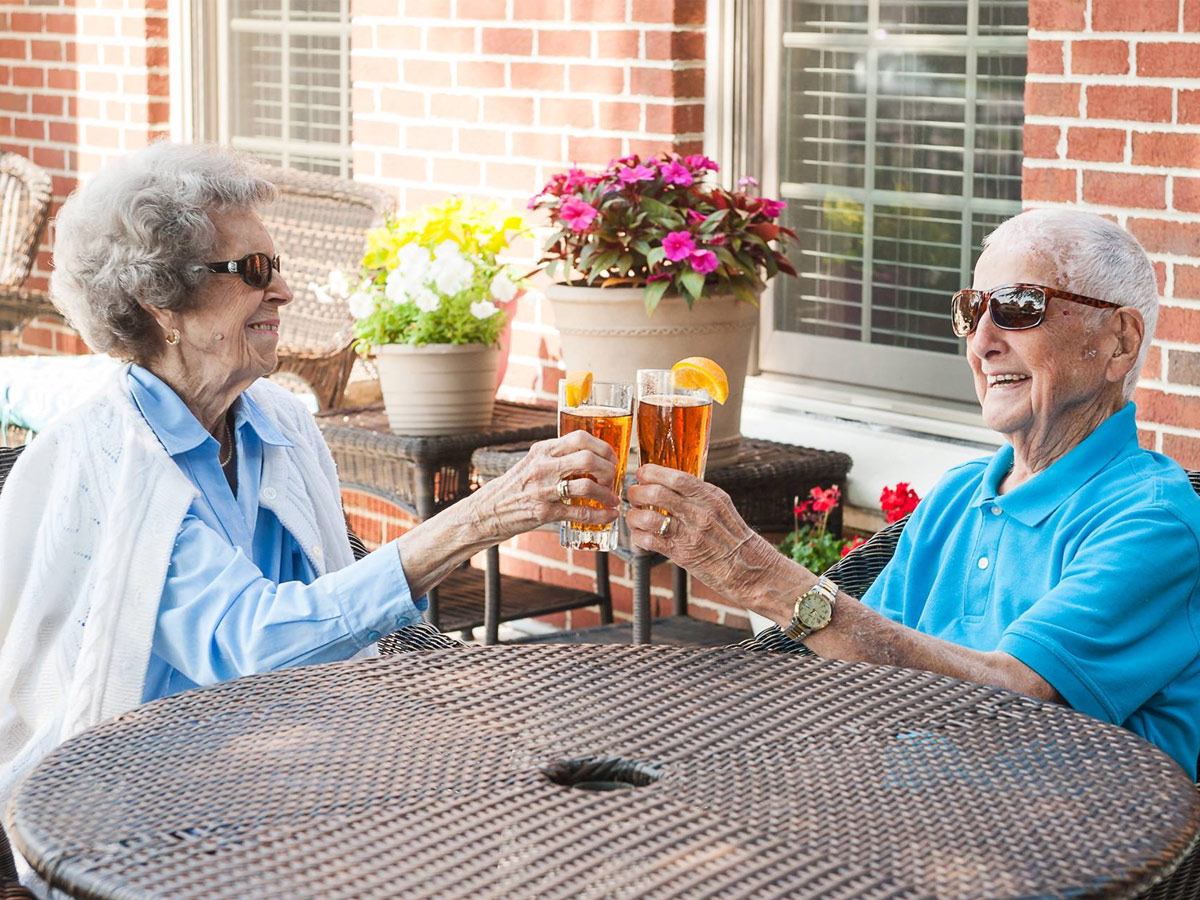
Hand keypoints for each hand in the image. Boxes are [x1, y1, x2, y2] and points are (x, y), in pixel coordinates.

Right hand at [471, 431, 620, 541]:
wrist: (487, 511)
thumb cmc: (515, 487)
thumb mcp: (532, 462)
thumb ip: (556, 457)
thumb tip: (590, 456)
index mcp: (542, 450)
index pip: (580, 438)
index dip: (602, 447)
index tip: (611, 458)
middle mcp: (543, 467)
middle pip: (588, 459)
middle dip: (608, 469)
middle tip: (613, 478)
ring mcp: (544, 490)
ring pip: (587, 485)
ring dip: (607, 494)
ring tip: (612, 499)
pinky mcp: (544, 512)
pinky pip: (580, 512)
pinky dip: (601, 515)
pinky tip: (609, 515)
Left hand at [626, 464, 778, 602]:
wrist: (752, 570)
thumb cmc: (735, 539)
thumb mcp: (723, 508)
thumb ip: (699, 495)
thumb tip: (669, 482)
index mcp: (712, 497)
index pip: (677, 477)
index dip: (653, 472)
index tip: (643, 473)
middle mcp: (701, 513)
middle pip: (658, 494)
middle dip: (637, 492)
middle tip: (633, 495)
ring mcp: (691, 535)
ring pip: (649, 518)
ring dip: (634, 516)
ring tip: (633, 516)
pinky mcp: (683, 555)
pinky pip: (650, 541)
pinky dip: (638, 536)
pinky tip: (640, 536)